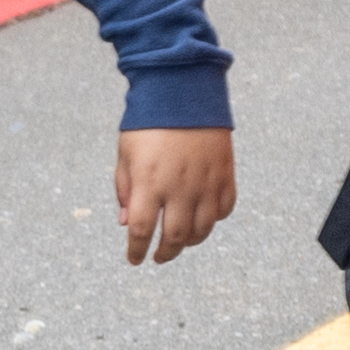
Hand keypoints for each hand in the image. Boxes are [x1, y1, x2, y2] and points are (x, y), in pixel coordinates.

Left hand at [115, 127, 234, 264]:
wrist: (183, 90)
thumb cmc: (148, 122)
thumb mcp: (125, 154)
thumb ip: (124, 191)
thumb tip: (126, 224)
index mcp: (149, 182)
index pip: (142, 231)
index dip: (136, 250)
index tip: (135, 259)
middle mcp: (179, 187)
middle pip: (175, 237)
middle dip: (165, 253)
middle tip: (159, 256)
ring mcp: (206, 182)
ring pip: (202, 229)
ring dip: (190, 241)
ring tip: (180, 240)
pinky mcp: (225, 174)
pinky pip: (223, 209)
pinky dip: (213, 220)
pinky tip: (203, 217)